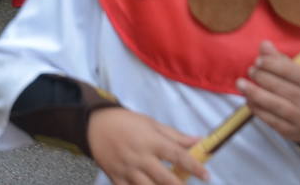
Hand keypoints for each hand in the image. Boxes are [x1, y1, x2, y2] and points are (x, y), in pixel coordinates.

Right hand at [87, 107, 207, 183]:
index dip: (194, 167)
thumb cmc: (125, 122)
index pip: (177, 155)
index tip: (206, 176)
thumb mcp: (150, 123)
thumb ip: (175, 136)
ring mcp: (127, 169)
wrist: (93, 124)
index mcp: (150, 141)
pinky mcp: (115, 176)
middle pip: (165, 178)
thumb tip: (199, 141)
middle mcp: (140, 156)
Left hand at [238, 40, 299, 142]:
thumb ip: (280, 60)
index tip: (258, 61)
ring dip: (253, 92)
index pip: (290, 71)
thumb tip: (264, 44)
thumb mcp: (299, 75)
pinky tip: (248, 100)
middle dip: (260, 77)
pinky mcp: (291, 131)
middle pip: (279, 87)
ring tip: (240, 83)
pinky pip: (269, 119)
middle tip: (250, 70)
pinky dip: (256, 108)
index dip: (271, 64)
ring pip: (273, 104)